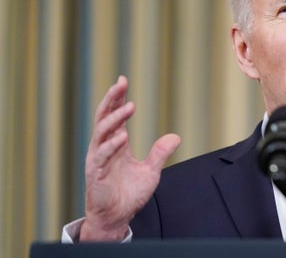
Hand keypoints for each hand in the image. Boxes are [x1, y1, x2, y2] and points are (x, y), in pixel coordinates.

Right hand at [80, 76, 180, 240]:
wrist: (117, 218)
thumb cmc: (129, 195)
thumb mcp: (151, 171)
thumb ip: (160, 154)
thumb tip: (175, 137)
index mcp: (116, 145)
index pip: (115, 116)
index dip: (117, 99)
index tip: (123, 81)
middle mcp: (104, 148)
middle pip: (104, 117)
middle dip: (112, 99)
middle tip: (120, 84)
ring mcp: (98, 159)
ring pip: (102, 132)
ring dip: (115, 118)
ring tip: (129, 106)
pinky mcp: (96, 173)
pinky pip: (102, 155)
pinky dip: (112, 145)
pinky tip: (122, 137)